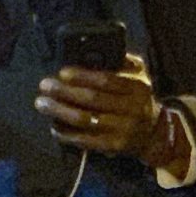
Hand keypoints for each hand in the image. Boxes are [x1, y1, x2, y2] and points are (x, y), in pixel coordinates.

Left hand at [35, 61, 185, 173]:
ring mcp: (123, 130)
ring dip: (59, 111)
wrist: (153, 132)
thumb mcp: (139, 75)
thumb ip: (122, 61)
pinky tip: (54, 126)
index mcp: (137, 88)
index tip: (62, 72)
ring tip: (42, 103)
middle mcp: (132, 109)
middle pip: (92, 100)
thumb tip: (95, 50)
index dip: (82, 76)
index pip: (106, 81)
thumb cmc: (137, 98)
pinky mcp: (113, 146)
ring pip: (85, 120)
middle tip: (45, 85)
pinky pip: (85, 140)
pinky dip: (66, 134)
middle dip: (64, 92)